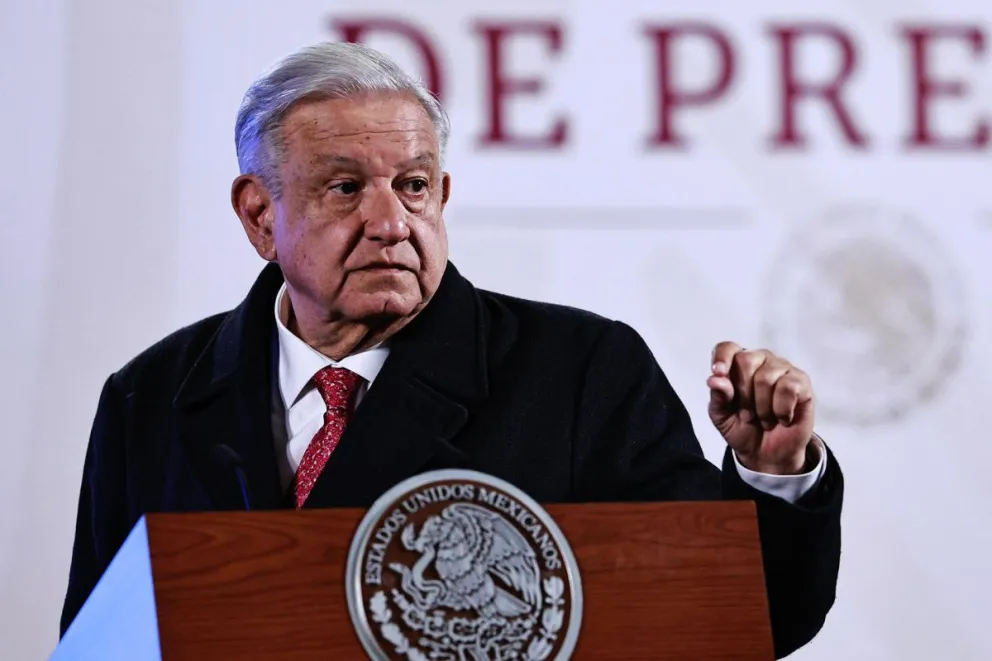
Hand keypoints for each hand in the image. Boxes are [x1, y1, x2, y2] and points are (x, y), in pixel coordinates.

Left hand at [706, 342, 815, 474]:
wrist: (766, 452)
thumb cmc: (741, 427)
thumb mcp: (722, 416)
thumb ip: (718, 396)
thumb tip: (714, 379)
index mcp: (736, 364)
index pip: (727, 348)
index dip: (721, 358)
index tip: (718, 372)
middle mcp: (760, 360)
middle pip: (746, 361)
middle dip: (743, 395)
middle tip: (747, 415)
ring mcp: (782, 368)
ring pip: (766, 377)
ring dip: (762, 408)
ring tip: (764, 419)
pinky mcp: (801, 381)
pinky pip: (789, 387)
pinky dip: (781, 410)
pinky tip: (782, 418)